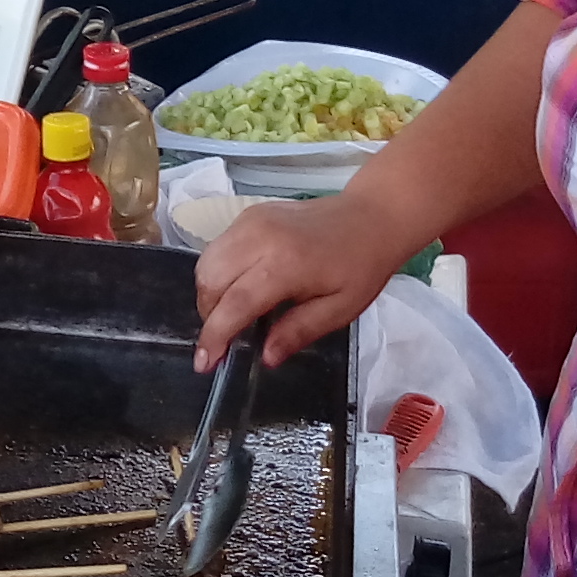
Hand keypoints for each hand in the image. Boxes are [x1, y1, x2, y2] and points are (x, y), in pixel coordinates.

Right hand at [192, 190, 415, 371]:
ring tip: (230, 315)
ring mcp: (251, 220)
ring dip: (209, 294)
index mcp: (286, 264)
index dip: (215, 335)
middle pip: (210, 280)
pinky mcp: (249, 214)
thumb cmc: (360, 266)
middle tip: (224, 340)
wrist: (371, 217)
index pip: (235, 303)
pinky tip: (238, 287)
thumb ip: (299, 331)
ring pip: (207, 262)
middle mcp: (260, 237)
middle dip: (208, 316)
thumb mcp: (340, 309)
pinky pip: (217, 247)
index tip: (205, 362)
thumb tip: (266, 356)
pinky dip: (218, 272)